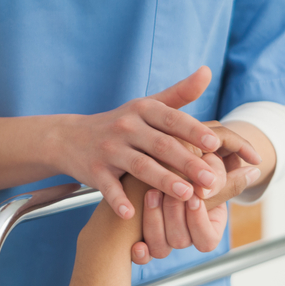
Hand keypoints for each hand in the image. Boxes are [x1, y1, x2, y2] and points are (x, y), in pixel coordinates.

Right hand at [54, 67, 259, 219]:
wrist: (69, 138)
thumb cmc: (121, 124)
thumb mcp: (146, 105)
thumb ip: (179, 93)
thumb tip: (207, 72)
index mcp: (142, 110)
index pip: (172, 120)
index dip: (193, 131)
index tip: (215, 144)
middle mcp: (126, 127)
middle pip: (161, 145)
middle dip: (187, 162)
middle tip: (210, 179)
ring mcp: (109, 150)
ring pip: (140, 166)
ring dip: (163, 180)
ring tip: (186, 194)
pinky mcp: (94, 172)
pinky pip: (108, 188)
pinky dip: (117, 201)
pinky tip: (131, 214)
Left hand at [131, 159, 260, 263]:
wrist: (165, 169)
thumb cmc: (194, 171)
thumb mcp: (210, 172)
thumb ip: (227, 178)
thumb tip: (252, 171)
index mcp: (209, 230)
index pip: (207, 240)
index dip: (199, 221)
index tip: (194, 196)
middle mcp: (187, 239)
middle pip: (180, 240)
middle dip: (173, 213)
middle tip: (167, 189)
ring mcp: (165, 241)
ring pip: (160, 247)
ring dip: (154, 221)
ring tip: (152, 193)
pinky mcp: (144, 238)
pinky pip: (143, 255)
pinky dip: (140, 253)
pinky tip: (136, 244)